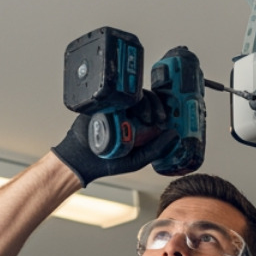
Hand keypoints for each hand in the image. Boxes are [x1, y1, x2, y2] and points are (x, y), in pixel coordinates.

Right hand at [52, 90, 178, 186]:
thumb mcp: (137, 160)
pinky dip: (123, 96)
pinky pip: (114, 93)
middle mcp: (128, 112)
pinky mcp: (102, 102)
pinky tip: (127, 106)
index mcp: (138, 122)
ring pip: (132, 93)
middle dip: (155, 104)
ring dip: (143, 102)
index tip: (165, 120)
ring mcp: (115, 106)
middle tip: (157, 118)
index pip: (154, 108)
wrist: (82, 159)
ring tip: (145, 116)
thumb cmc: (108, 161)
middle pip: (146, 97)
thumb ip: (156, 149)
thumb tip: (174, 136)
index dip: (161, 110)